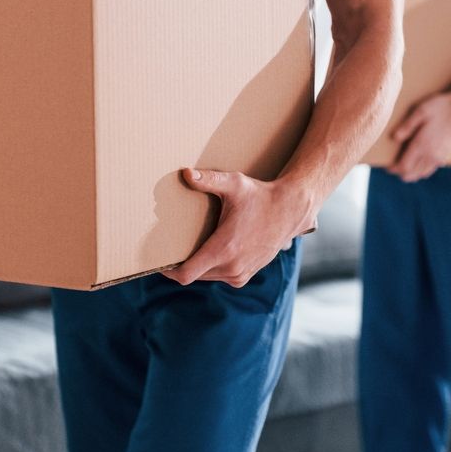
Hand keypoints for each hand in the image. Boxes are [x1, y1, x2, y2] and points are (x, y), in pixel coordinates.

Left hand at [161, 168, 315, 287]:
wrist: (289, 210)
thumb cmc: (260, 196)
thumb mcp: (234, 184)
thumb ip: (208, 180)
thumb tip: (185, 173)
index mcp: (223, 249)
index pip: (186, 274)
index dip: (169, 272)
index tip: (161, 262)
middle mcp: (231, 267)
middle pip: (194, 275)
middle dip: (183, 264)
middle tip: (174, 248)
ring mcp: (239, 274)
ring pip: (207, 277)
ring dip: (198, 266)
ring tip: (193, 248)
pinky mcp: (245, 276)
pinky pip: (220, 277)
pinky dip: (212, 268)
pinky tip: (213, 251)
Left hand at [387, 91, 450, 182]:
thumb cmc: (440, 108)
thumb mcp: (420, 111)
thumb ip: (407, 126)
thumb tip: (394, 138)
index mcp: (422, 145)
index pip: (404, 167)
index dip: (394, 169)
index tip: (387, 166)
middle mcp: (430, 154)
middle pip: (411, 174)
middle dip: (400, 172)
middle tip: (392, 166)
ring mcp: (439, 156)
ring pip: (421, 173)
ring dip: (411, 172)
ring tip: (403, 165)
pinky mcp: (445, 154)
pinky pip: (430, 169)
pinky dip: (421, 170)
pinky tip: (418, 162)